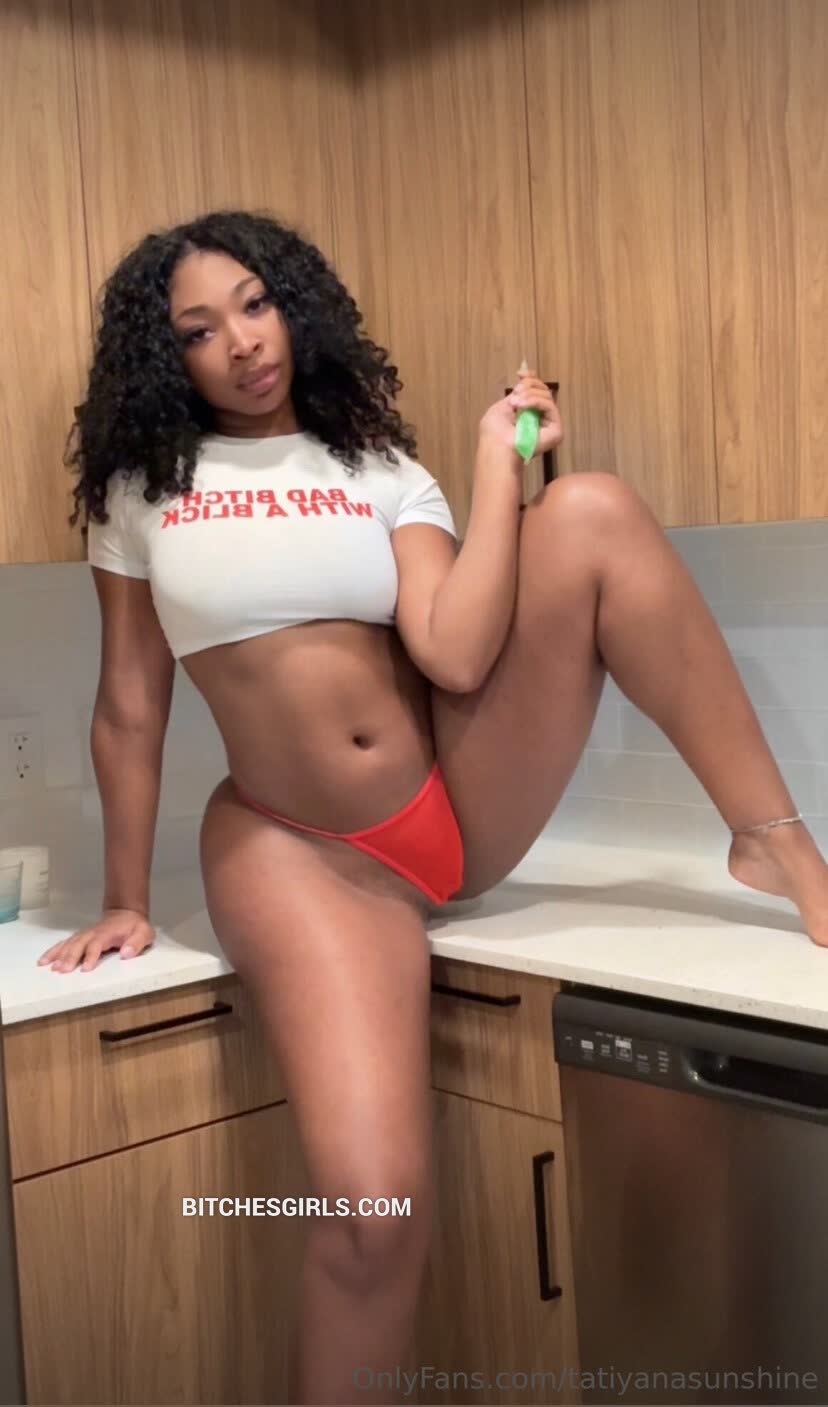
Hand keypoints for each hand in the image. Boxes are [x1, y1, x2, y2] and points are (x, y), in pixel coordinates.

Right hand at [37, 908, 155, 973]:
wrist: (125, 913)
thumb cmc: (134, 926)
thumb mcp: (144, 933)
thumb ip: (137, 943)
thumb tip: (126, 953)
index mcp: (107, 933)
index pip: (97, 944)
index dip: (91, 956)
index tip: (85, 969)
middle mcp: (92, 933)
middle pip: (78, 944)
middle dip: (69, 957)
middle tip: (61, 970)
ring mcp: (85, 935)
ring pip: (69, 944)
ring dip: (59, 955)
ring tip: (49, 967)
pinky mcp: (80, 938)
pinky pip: (64, 943)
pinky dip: (54, 951)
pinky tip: (44, 960)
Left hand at [478, 367, 563, 460]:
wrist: (497, 446)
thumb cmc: (495, 431)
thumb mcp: (502, 406)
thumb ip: (516, 393)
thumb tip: (525, 375)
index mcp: (528, 413)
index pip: (536, 391)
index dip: (530, 379)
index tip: (520, 373)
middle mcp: (540, 418)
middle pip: (543, 390)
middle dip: (528, 386)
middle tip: (515, 393)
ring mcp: (549, 424)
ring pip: (547, 396)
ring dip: (529, 395)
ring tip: (515, 403)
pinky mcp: (556, 430)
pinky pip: (550, 407)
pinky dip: (535, 402)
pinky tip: (522, 406)